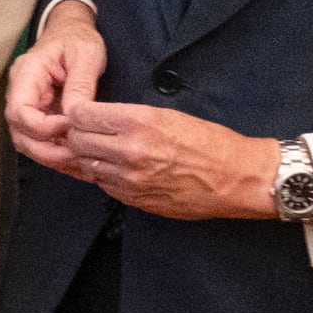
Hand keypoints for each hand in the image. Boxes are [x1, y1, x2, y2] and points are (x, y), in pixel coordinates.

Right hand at [5, 1, 106, 171]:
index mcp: (27, 74)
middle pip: (19, 133)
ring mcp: (29, 105)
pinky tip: (74, 154)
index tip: (71, 126)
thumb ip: (80, 85)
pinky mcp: (39, 115)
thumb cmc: (77, 38)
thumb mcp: (86, 54)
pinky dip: (55, 152)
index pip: (20, 112)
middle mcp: (20, 93)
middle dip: (46, 150)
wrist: (72, 31)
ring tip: (77, 156)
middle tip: (76, 153)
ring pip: (27, 142)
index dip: (43, 127)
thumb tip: (76, 116)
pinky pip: (39, 140)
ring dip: (50, 154)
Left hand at [55, 99, 281, 222]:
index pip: (81, 115)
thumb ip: (127, 117)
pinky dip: (104, 175)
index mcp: (139, 122)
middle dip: (77, 135)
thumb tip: (96, 118)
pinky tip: (118, 168)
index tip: (83, 113)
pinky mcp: (134, 199)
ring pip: (86, 165)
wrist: (236, 178)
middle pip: (76, 141)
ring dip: (89, 157)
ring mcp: (130, 179)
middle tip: (89, 132)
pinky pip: (103, 185)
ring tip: (105, 151)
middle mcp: (129, 151)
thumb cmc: (209, 142)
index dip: (78, 113)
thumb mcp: (168, 114)